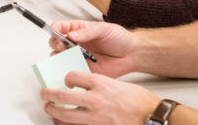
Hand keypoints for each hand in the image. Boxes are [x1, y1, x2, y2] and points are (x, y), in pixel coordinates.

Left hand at [40, 72, 159, 124]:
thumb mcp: (117, 84)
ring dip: (53, 111)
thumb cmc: (140, 102)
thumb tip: (84, 86)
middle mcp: (95, 100)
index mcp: (101, 84)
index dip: (66, 78)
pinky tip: (60, 122)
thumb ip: (99, 85)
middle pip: (62, 95)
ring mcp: (95, 117)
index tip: (66, 80)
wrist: (153, 117)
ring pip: (64, 115)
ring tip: (49, 109)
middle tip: (44, 93)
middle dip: (49, 94)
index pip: (72, 76)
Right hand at [47, 20, 136, 78]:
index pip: (60, 27)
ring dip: (60, 57)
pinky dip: (68, 70)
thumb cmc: (119, 38)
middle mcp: (76, 43)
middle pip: (55, 42)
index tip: (56, 33)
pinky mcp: (84, 69)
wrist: (131, 54)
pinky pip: (71, 70)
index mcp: (78, 30)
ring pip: (60, 57)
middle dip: (56, 44)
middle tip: (64, 46)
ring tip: (70, 56)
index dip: (55, 29)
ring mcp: (78, 56)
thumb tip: (71, 35)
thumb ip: (86, 32)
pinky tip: (74, 67)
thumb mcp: (103, 29)